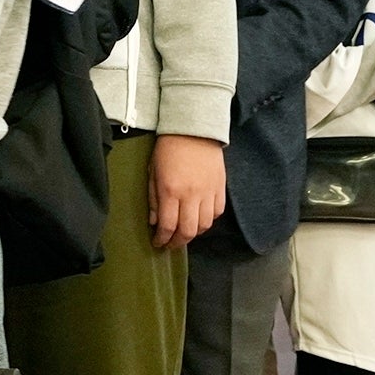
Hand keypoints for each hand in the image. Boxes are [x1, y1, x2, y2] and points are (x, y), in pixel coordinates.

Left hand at [148, 134, 226, 251]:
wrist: (193, 130)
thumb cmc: (168, 149)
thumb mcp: (153, 173)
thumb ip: (154, 199)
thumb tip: (155, 222)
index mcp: (171, 191)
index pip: (168, 226)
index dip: (162, 239)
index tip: (158, 243)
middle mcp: (191, 195)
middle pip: (188, 231)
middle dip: (178, 242)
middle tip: (171, 244)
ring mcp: (208, 192)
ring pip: (204, 226)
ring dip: (193, 234)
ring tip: (185, 232)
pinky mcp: (220, 188)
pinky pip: (217, 213)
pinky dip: (208, 220)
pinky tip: (200, 219)